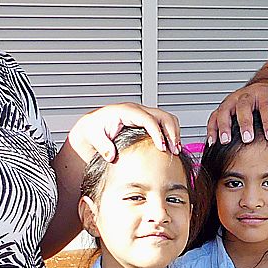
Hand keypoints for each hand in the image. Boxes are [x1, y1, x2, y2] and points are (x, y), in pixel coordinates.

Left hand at [67, 103, 181, 162]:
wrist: (93, 125)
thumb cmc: (94, 128)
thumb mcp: (94, 137)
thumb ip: (102, 146)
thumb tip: (111, 156)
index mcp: (126, 111)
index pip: (148, 119)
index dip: (157, 133)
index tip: (162, 147)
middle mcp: (137, 111)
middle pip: (163, 116)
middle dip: (171, 133)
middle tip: (173, 151)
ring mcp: (144, 114)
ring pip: (167, 118)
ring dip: (174, 133)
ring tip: (175, 150)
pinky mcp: (147, 121)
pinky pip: (164, 123)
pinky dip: (171, 134)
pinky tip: (171, 147)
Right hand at [207, 79, 267, 145]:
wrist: (263, 89)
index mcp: (265, 94)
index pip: (267, 107)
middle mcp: (247, 96)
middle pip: (244, 107)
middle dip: (244, 123)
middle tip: (247, 138)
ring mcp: (233, 101)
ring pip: (225, 110)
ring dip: (224, 126)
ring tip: (225, 141)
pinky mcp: (223, 107)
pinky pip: (214, 116)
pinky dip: (212, 128)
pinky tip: (213, 141)